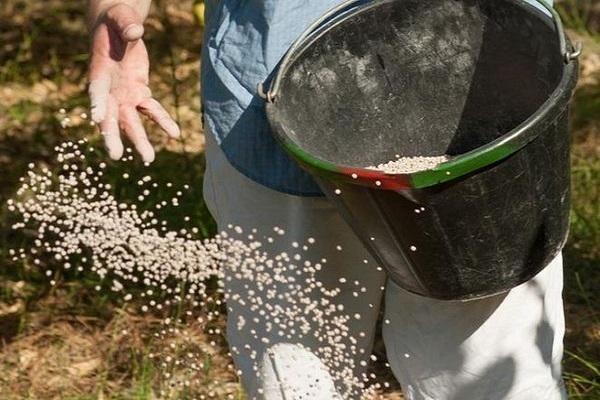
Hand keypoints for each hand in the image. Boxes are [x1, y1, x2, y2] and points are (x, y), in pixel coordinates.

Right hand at [88, 3, 179, 162]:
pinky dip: (163, 122)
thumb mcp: (120, 19)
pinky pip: (152, 111)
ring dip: (139, 140)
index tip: (96, 118)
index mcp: (99, 72)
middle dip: (112, 136)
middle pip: (110, 116)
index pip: (96, 90)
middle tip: (115, 156)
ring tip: (148, 159)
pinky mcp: (139, 94)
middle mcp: (110, 90)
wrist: (118, 29)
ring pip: (131, 122)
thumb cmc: (115, 22)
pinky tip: (175, 134)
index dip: (96, 103)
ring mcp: (125, 95)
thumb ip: (127, 26)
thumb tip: (137, 31)